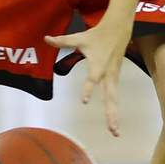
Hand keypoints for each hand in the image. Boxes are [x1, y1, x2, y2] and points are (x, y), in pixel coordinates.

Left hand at [45, 21, 127, 135]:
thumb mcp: (79, 37)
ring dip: (114, 115)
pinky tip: (113, 122)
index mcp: (98, 64)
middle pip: (110, 96)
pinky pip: (114, 96)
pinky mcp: (115, 79)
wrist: (119, 30)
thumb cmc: (97, 35)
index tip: (85, 102)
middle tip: (111, 128)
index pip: (93, 79)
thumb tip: (46, 38)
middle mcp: (108, 74)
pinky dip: (114, 109)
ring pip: (114, 99)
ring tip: (114, 132)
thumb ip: (63, 41)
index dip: (88, 89)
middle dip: (111, 112)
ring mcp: (113, 78)